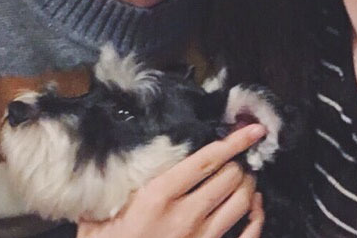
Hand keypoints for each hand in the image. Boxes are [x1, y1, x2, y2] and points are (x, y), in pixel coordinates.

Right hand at [76, 123, 265, 237]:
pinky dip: (257, 216)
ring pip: (243, 203)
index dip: (234, 141)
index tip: (253, 129)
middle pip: (230, 178)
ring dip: (248, 185)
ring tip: (244, 177)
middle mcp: (185, 217)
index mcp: (158, 196)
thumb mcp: (99, 210)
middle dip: (239, 163)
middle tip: (236, 158)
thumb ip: (118, 179)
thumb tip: (127, 147)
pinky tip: (255, 206)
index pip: (207, 160)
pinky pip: (248, 236)